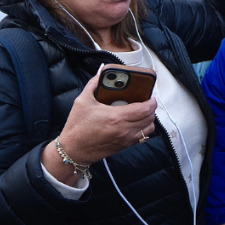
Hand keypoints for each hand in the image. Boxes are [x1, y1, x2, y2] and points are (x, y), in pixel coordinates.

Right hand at [42, 73, 156, 183]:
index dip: (152, 101)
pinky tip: (136, 122)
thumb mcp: (82, 101)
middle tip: (146, 100)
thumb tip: (101, 73)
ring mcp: (125, 139)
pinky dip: (144, 128)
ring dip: (149, 119)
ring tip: (142, 111)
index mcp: (116, 117)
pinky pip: (143, 137)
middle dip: (151, 108)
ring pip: (149, 128)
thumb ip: (93, 84)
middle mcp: (124, 129)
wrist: (73, 151)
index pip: (145, 109)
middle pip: (150, 118)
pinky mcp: (124, 146)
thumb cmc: (77, 127)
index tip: (150, 95)